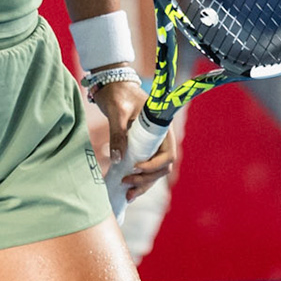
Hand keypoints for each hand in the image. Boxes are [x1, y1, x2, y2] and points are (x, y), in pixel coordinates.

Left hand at [89, 75, 174, 200]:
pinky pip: (145, 169)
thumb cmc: (118, 94)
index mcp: (161, 128)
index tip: (135, 167)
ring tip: (128, 194)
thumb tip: (118, 158)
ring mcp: (152, 145)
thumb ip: (118, 133)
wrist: (113, 85)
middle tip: (127, 183)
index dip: (154, 166)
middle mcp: (160, 139)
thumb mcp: (117, 112)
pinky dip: (139, 180)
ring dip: (143, 184)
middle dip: (147, 179)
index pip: (167, 154)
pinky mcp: (142, 148)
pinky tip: (128, 190)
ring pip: (155, 172)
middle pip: (162, 167)